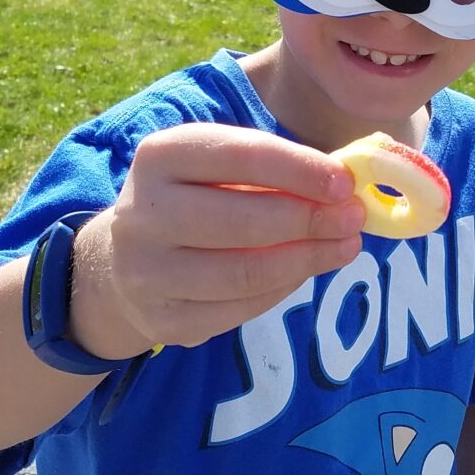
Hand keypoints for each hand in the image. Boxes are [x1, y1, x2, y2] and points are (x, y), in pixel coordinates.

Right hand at [68, 124, 364, 356]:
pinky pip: (238, 309)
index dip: (299, 169)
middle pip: (242, 220)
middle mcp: (143, 212)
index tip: (344, 182)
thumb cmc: (194, 197)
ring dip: (307, 258)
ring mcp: (147, 271)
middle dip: (310, 218)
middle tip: (353, 217)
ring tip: (345, 245)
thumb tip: (345, 186)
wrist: (120, 261)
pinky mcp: (162, 320)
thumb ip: (274, 169)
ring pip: (244, 273)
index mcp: (160, 155)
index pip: (240, 155)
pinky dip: (283, 288)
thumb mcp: (217, 165)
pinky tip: (307, 268)